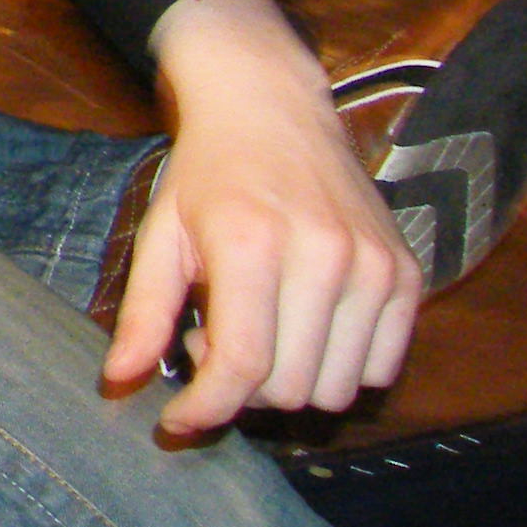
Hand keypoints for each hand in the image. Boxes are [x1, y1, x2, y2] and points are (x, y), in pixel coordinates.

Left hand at [111, 0, 419, 434]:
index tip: (175, 421)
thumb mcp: (160, 232)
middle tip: (214, 338)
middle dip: (241, 389)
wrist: (271, 105)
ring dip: (290, 381)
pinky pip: (380, 369)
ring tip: (259, 328)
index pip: (241, 365)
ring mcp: (373, 266)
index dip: (205, 409)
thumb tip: (119, 382)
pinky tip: (303, 324)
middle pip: (288, 388)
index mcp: (251, 243)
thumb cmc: (207, 172)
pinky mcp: (408, 273)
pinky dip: (339, 368)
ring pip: (337, 391)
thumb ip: (141, 311)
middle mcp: (323, 255)